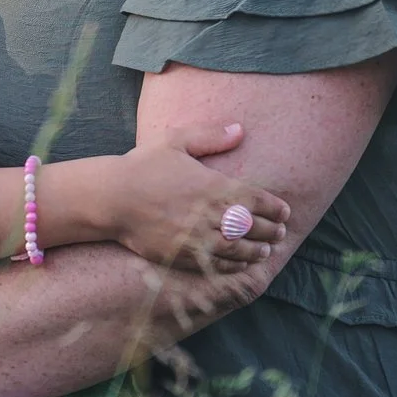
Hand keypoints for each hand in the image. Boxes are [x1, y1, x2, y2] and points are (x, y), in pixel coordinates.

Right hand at [107, 121, 291, 273]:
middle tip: (280, 233)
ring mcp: (197, 238)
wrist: (112, 198)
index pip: (258, 200)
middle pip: (253, 227)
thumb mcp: (176, 141)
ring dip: (256, 251)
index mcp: (213, 185)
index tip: (285, 212)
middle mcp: (210, 214)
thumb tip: (240, 129)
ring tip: (265, 251)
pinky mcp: (183, 255)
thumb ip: (211, 136)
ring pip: (238, 249)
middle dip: (271, 231)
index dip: (276, 208)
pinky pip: (216, 265)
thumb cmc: (143, 166)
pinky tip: (240, 264)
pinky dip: (233, 266)